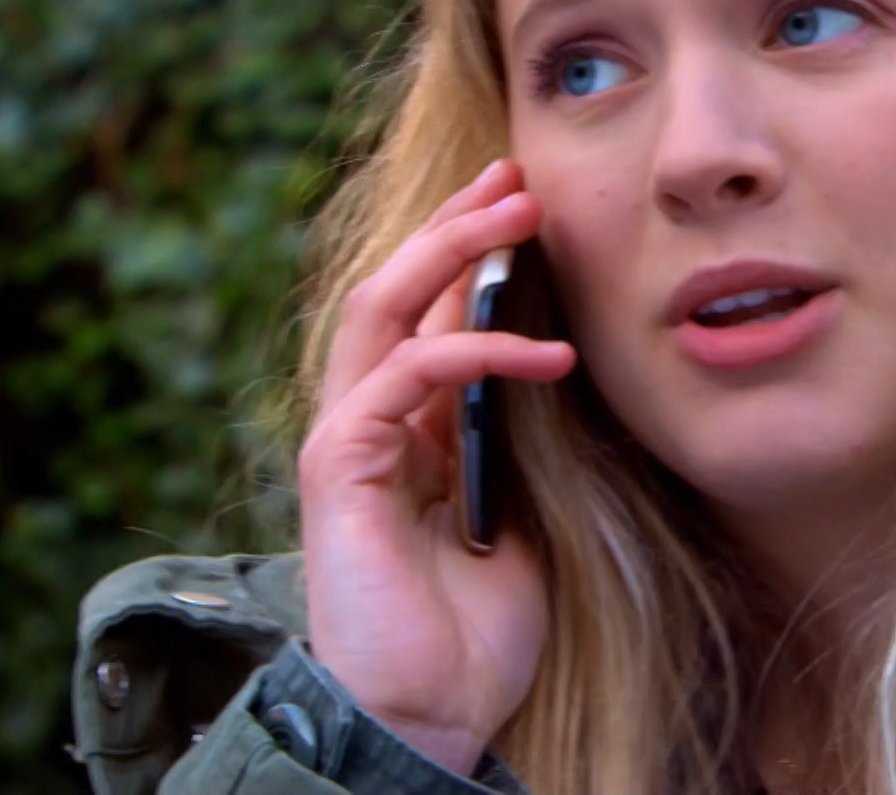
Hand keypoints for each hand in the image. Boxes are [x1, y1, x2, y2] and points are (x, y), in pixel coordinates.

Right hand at [296, 158, 572, 774]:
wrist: (424, 718)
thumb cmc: (470, 637)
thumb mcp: (517, 521)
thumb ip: (516, 448)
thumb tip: (553, 373)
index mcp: (406, 433)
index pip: (428, 318)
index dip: (471, 255)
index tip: (530, 204)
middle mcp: (368, 424)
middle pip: (395, 291)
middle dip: (455, 225)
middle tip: (519, 175)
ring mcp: (348, 441)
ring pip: (382, 308)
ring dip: (450, 250)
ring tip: (519, 211)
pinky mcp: (342, 467)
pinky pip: (403, 378)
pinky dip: (474, 350)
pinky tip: (547, 352)